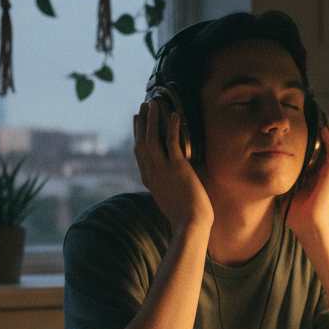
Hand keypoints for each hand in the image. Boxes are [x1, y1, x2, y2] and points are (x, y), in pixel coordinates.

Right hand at [133, 100, 212, 230]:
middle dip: (141, 123)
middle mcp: (152, 173)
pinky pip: (171, 142)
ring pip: (152, 139)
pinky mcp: (177, 168)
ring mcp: (163, 170)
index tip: (138, 122)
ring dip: (152, 119)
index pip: (140, 154)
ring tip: (153, 103)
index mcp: (149, 181)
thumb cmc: (185, 218)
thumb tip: (172, 184)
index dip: (138, 135)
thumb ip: (167, 189)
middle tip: (142, 106)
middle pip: (142, 143)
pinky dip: (172, 127)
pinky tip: (174, 114)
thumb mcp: (169, 202)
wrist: (190, 226)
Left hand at [282, 118, 328, 237]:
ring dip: (327, 130)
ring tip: (321, 114)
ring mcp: (328, 173)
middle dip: (318, 128)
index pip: (311, 150)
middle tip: (312, 112)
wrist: (309, 228)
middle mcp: (322, 171)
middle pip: (322, 144)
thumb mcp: (283, 193)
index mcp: (312, 175)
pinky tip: (323, 128)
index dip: (307, 137)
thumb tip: (260, 176)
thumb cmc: (297, 216)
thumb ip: (276, 183)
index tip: (298, 124)